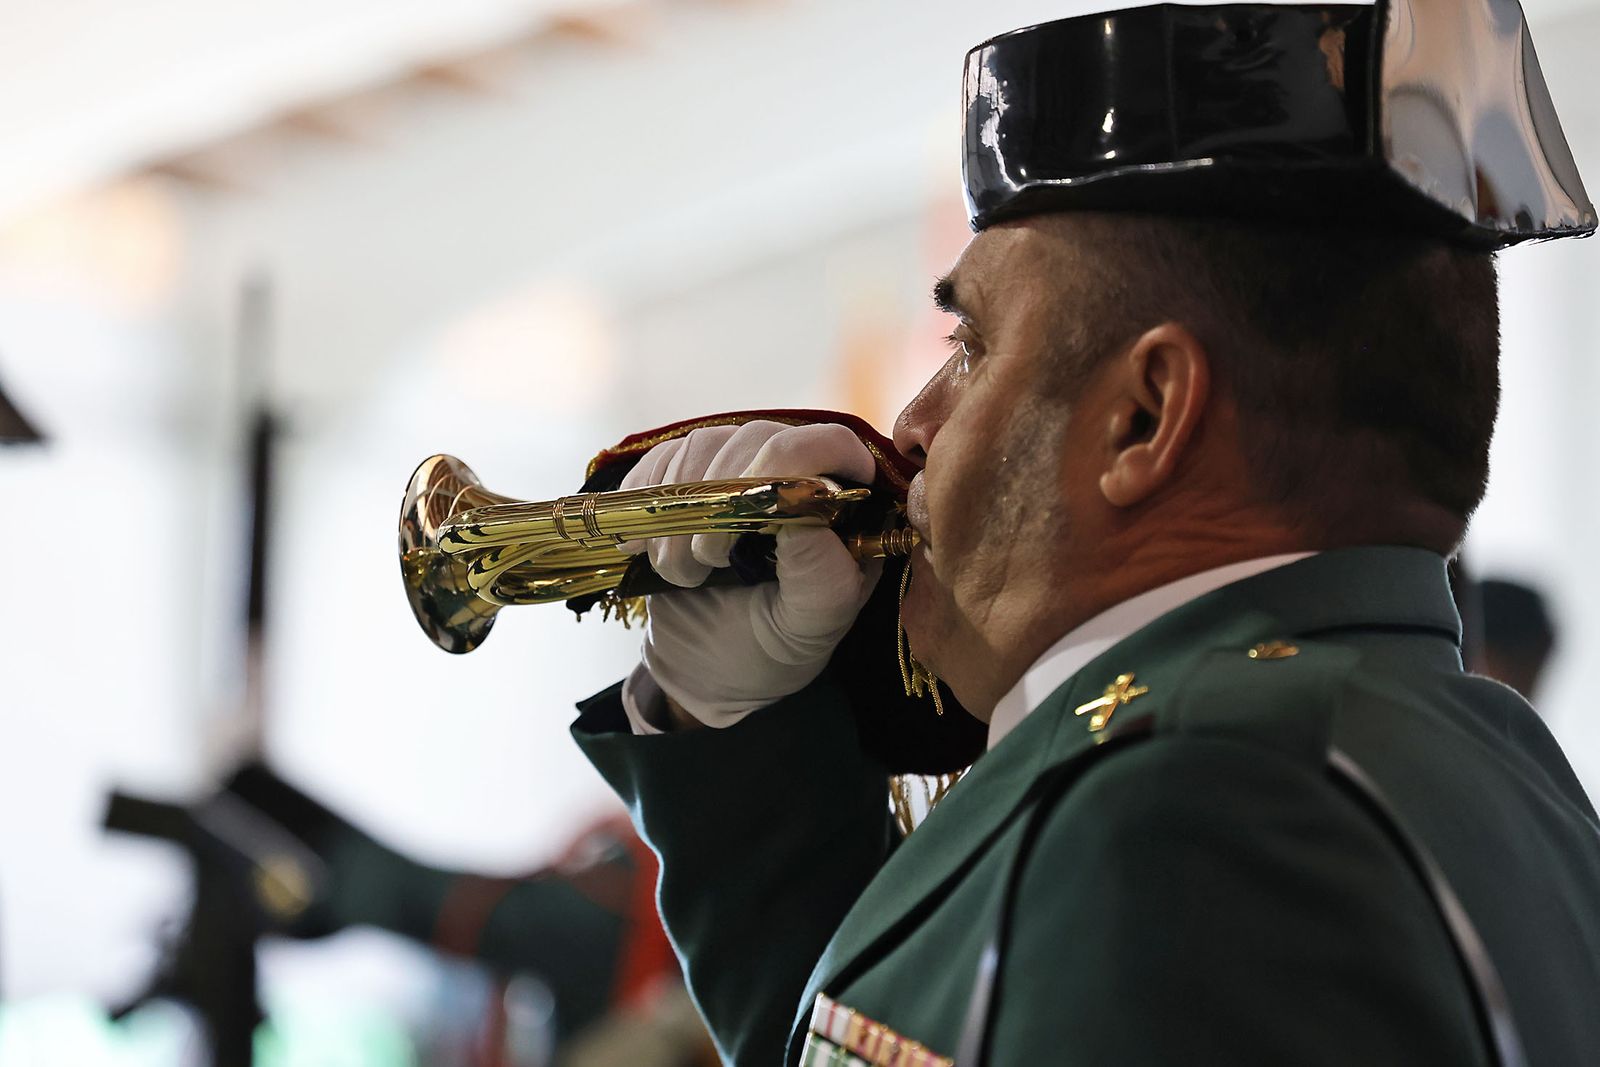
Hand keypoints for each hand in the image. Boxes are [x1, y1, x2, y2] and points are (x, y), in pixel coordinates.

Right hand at [617, 420, 882, 726]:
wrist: (709, 663)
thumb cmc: (773, 645)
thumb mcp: (809, 627)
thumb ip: (821, 581)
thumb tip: (802, 521)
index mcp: (841, 503)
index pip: (831, 445)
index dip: (796, 463)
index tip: (764, 515)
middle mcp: (792, 470)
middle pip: (757, 440)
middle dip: (724, 504)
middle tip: (712, 562)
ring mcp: (735, 465)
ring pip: (703, 447)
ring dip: (680, 513)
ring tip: (683, 571)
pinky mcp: (684, 474)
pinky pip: (659, 460)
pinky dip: (646, 504)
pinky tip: (646, 546)